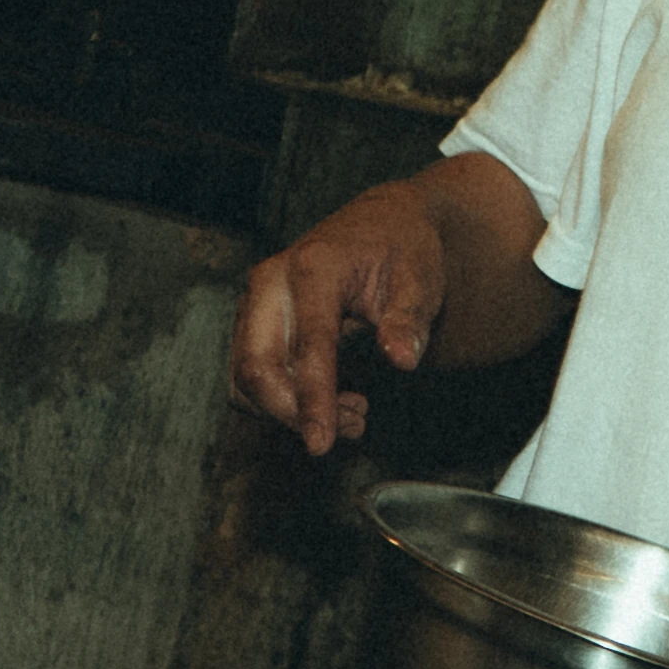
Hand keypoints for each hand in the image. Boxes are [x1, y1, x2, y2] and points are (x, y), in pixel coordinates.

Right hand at [231, 186, 446, 456]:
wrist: (382, 223)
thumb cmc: (404, 250)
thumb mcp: (421, 280)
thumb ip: (409, 319)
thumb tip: (402, 359)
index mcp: (312, 267)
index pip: (307, 346)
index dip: (312, 400)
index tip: (321, 445)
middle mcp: (270, 283)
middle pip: (256, 367)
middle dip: (296, 413)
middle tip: (356, 424)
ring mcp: (254, 303)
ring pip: (247, 379)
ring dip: (291, 411)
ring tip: (355, 411)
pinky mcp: (252, 323)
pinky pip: (250, 376)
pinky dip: (283, 401)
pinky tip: (332, 400)